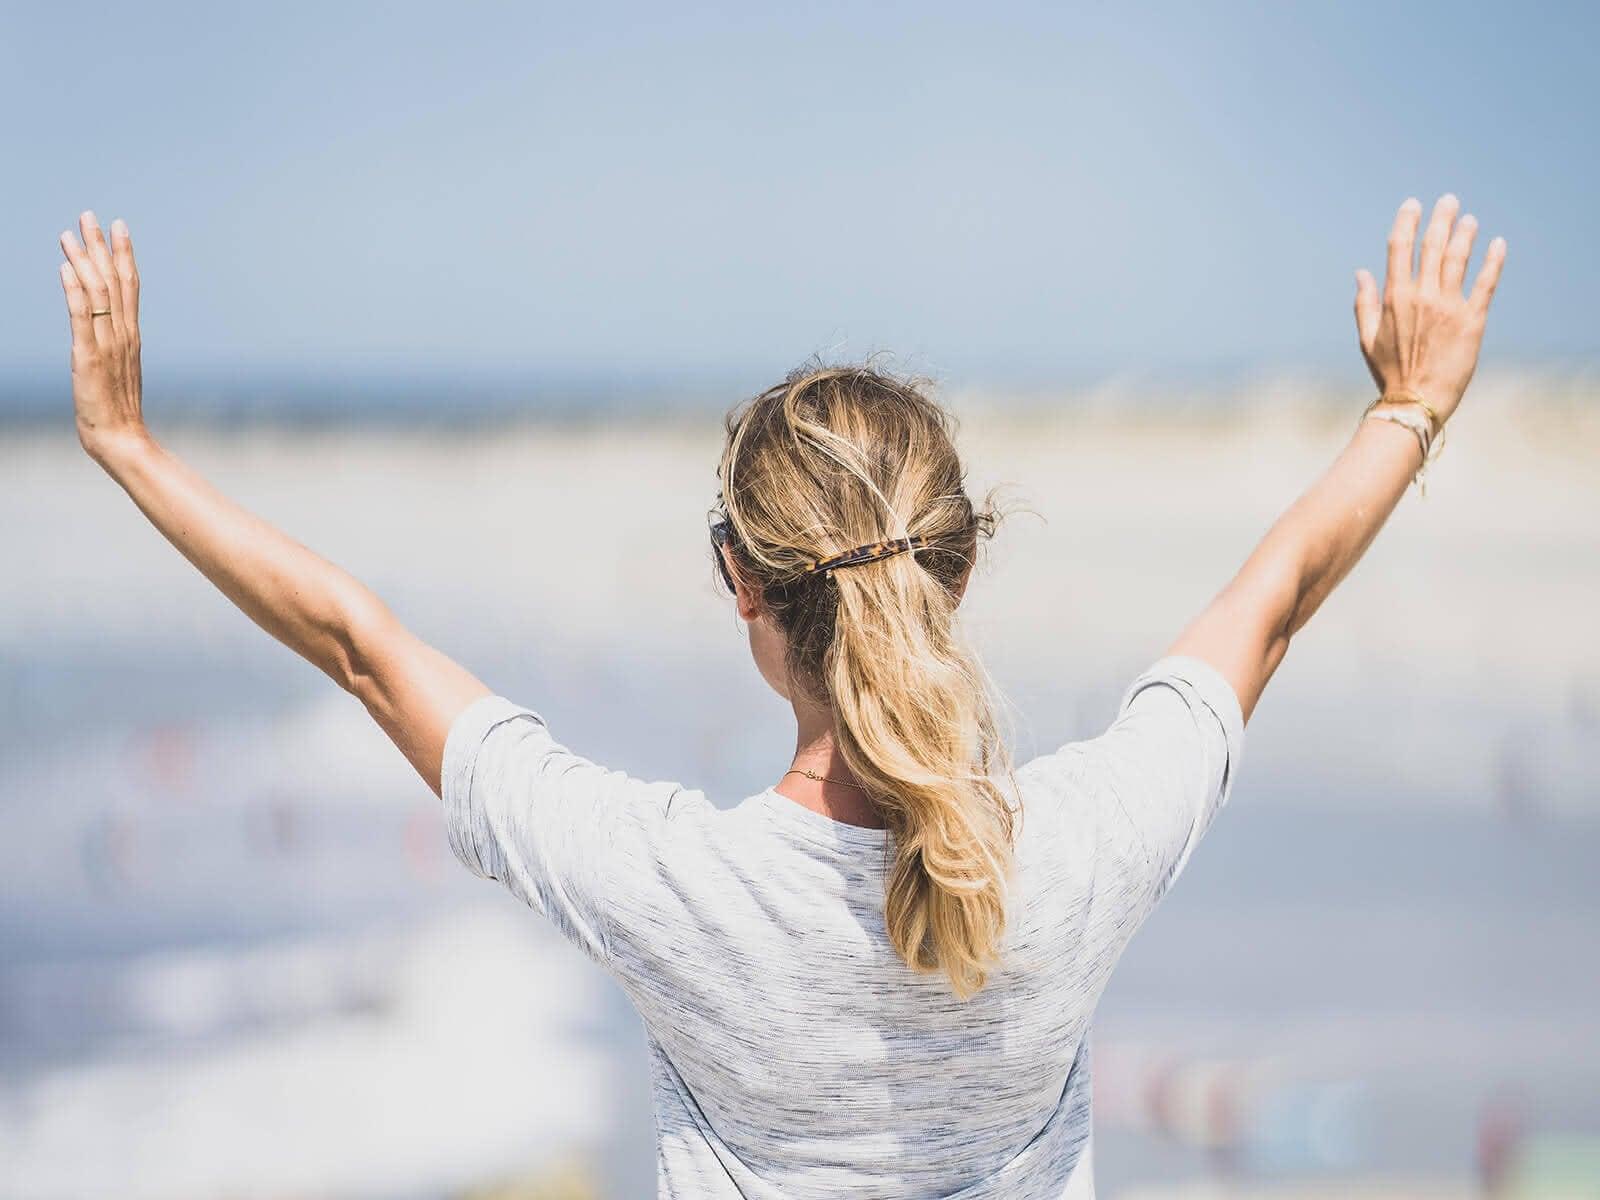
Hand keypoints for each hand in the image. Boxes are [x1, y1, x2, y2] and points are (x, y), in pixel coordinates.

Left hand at [59, 211, 145, 461]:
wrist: (122, 438)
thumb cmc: (117, 411)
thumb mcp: (115, 371)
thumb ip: (111, 345)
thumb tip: (103, 328)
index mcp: (131, 335)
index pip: (130, 286)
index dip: (124, 254)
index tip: (119, 226)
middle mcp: (123, 334)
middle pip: (114, 281)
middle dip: (101, 246)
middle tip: (90, 216)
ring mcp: (107, 344)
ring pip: (98, 293)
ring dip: (84, 261)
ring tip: (69, 235)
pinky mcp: (88, 357)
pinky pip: (82, 319)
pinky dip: (75, 292)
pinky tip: (66, 270)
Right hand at [1354, 195, 1505, 425]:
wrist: (1416, 401)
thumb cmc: (1389, 372)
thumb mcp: (1367, 337)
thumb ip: (1364, 302)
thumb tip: (1361, 272)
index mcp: (1395, 297)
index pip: (1400, 248)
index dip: (1407, 221)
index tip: (1413, 204)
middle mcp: (1422, 296)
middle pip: (1433, 245)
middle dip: (1442, 219)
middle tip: (1450, 201)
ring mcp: (1448, 306)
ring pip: (1459, 258)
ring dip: (1465, 234)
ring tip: (1470, 220)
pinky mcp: (1472, 319)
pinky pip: (1486, 282)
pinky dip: (1493, 261)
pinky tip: (1497, 244)